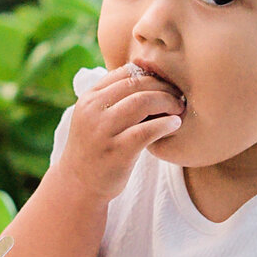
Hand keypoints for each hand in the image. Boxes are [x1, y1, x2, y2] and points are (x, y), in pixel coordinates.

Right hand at [50, 66, 182, 201]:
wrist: (78, 184)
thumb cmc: (96, 148)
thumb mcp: (96, 117)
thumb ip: (114, 98)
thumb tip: (150, 77)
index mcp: (89, 98)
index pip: (125, 72)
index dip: (151, 74)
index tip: (166, 84)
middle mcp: (93, 110)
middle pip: (136, 84)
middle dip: (163, 87)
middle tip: (178, 95)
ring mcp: (103, 131)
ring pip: (141, 102)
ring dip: (167, 101)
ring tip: (179, 109)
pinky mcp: (116, 152)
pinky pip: (146, 131)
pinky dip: (165, 124)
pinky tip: (175, 124)